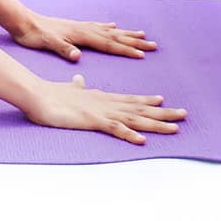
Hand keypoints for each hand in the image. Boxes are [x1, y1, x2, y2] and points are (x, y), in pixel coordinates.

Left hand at [9, 12, 157, 61]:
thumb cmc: (34, 35)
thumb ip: (63, 49)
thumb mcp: (48, 44)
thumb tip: (77, 56)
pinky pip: (98, 27)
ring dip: (126, 34)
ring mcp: (80, 26)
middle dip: (134, 41)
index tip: (143, 54)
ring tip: (141, 34)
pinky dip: (108, 28)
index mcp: (81, 35)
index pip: (108, 44)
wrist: (22, 21)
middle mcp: (84, 29)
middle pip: (115, 36)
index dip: (126, 50)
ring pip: (109, 31)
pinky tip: (113, 26)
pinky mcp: (74, 26)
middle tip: (153, 45)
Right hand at [24, 74, 187, 144]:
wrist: (36, 94)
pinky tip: (142, 140)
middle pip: (139, 108)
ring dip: (156, 123)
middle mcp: (106, 103)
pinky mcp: (92, 120)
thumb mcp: (69, 89)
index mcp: (100, 97)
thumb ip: (77, 86)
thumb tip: (80, 80)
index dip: (147, 101)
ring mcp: (100, 111)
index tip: (163, 101)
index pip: (129, 99)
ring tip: (175, 127)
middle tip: (184, 114)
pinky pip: (114, 128)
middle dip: (163, 113)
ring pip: (134, 118)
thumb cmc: (50, 94)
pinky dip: (129, 134)